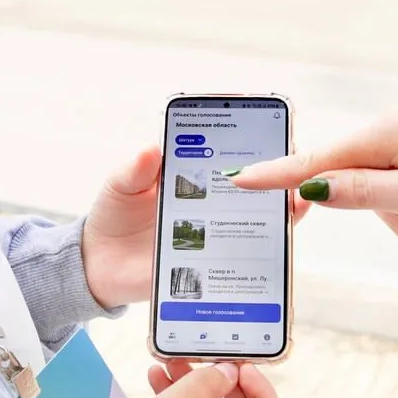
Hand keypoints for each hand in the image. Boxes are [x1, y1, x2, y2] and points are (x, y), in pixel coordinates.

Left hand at [83, 148, 310, 308]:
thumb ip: (134, 170)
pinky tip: (279, 237)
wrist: (101, 266)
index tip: (270, 130)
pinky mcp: (214, 260)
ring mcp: (215, 229)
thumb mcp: (119, 187)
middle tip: (292, 164)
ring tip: (296, 197)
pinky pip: (247, 252)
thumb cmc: (112, 217)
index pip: (226, 152)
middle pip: (253, 183)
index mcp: (190, 174)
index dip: (250, 141)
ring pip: (259, 216)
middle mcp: (210, 200)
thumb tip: (150, 149)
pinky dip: (267, 244)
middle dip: (277, 173)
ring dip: (281, 206)